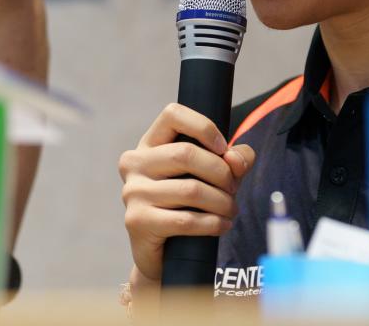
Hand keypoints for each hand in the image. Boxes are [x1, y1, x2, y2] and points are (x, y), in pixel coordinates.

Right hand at [118, 103, 255, 284]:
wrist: (165, 254)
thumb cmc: (190, 205)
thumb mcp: (215, 175)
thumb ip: (234, 159)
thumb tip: (235, 160)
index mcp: (150, 143)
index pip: (172, 114)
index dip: (204, 127)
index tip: (223, 148)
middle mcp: (134, 163)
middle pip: (186, 153)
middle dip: (221, 172)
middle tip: (234, 188)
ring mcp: (132, 192)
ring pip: (190, 190)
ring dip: (222, 202)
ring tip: (231, 210)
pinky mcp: (137, 221)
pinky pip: (184, 220)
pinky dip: (212, 223)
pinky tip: (223, 225)